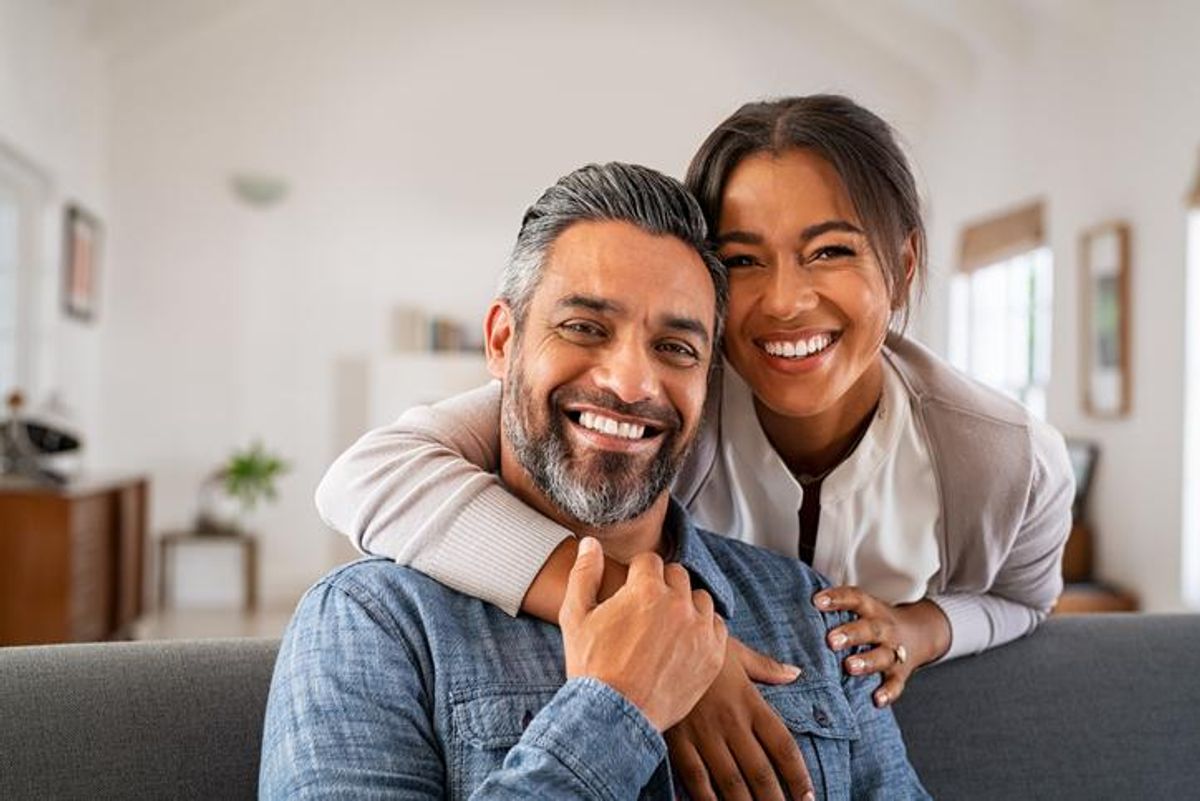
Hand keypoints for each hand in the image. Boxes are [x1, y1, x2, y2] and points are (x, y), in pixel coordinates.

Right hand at [560, 537, 726, 730]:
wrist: (614, 716)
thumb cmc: (592, 666)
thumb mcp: (575, 615)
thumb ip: (584, 573)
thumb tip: (591, 543)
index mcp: (646, 589)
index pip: (650, 561)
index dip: (637, 574)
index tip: (630, 591)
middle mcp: (678, 604)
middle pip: (678, 576)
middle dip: (662, 586)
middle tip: (646, 610)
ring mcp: (699, 630)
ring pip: (700, 599)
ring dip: (686, 605)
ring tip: (666, 626)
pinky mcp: (713, 656)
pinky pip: (717, 627)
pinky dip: (704, 629)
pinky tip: (684, 641)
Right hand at [666, 639, 812, 800]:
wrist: (659, 639)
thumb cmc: (700, 646)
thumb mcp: (737, 653)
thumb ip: (767, 667)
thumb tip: (795, 673)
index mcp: (750, 703)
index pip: (783, 746)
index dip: (798, 775)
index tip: (808, 796)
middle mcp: (731, 723)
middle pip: (760, 772)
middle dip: (775, 800)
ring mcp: (703, 735)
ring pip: (731, 782)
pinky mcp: (678, 741)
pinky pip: (695, 778)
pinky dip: (705, 799)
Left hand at [813, 586, 950, 707]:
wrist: (921, 633)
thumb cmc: (875, 621)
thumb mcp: (863, 609)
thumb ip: (836, 609)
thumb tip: (794, 605)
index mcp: (871, 609)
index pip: (855, 598)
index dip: (837, 598)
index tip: (817, 601)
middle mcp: (884, 629)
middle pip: (870, 628)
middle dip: (851, 634)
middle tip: (831, 640)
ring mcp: (894, 652)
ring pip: (883, 656)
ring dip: (867, 661)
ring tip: (850, 667)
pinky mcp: (901, 674)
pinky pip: (896, 684)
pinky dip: (888, 692)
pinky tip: (876, 699)